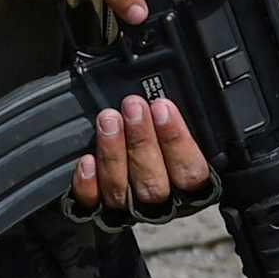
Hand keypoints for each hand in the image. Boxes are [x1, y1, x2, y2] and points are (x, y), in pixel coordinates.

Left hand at [70, 0, 211, 220]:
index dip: (178, 141)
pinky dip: (89, 184)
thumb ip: (175, 111)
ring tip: (107, 118)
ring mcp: (131, 209)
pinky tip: (86, 159)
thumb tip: (168, 65)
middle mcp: (164, 202)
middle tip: (132, 105)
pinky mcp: (100, 212)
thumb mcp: (174, 121)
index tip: (163, 106)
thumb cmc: (161, 139)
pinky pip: (94, 204)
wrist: (128, 169)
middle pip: (156, 183)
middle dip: (143, 141)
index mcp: (192, 184)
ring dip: (115, 152)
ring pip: (124, 192)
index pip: (192, 171)